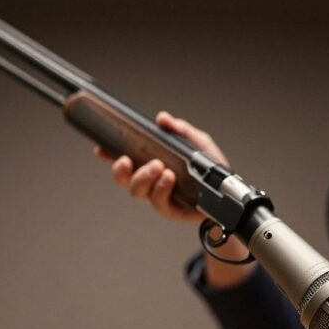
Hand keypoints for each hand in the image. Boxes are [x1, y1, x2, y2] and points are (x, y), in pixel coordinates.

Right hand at [93, 111, 227, 222]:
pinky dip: (161, 189)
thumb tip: (162, 118)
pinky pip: (158, 202)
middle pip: (123, 179)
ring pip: (137, 191)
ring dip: (143, 177)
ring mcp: (159, 196)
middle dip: (119, 170)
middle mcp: (151, 181)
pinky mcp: (170, 209)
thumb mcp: (198, 142)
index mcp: (151, 162)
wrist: (228, 192)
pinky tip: (169, 179)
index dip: (109, 154)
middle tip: (127, 160)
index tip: (100, 148)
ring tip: (159, 168)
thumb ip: (180, 129)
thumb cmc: (210, 167)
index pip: (124, 158)